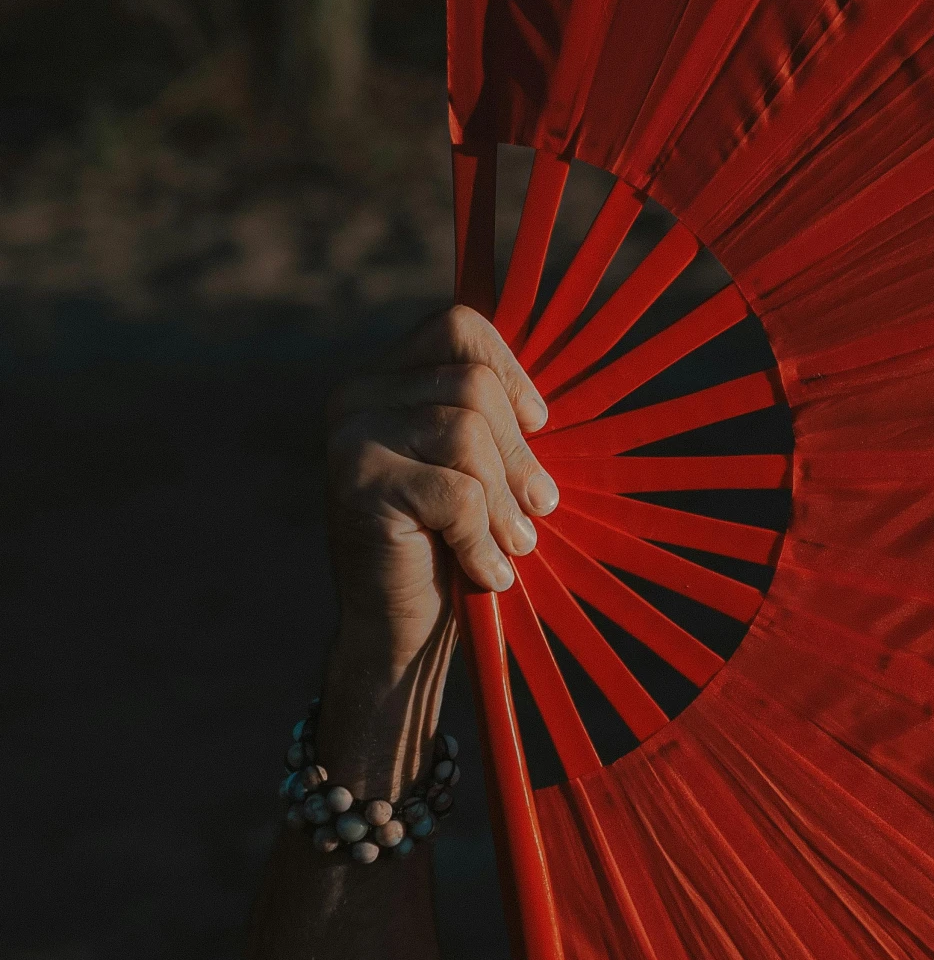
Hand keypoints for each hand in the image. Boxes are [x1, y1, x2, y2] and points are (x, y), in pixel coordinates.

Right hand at [325, 305, 556, 671]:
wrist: (397, 632)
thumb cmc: (450, 546)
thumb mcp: (479, 470)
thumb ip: (498, 421)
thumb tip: (558, 395)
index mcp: (386, 380)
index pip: (459, 328)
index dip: (512, 372)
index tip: (540, 426)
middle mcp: (357, 395)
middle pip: (475, 385)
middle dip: (519, 455)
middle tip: (536, 509)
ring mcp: (350, 436)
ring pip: (469, 434)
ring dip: (504, 502)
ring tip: (510, 544)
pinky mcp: (358, 483)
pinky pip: (457, 493)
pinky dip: (482, 539)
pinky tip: (483, 571)